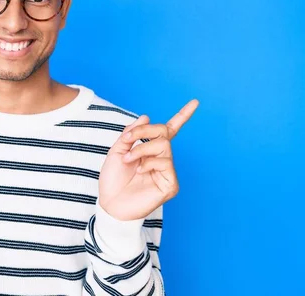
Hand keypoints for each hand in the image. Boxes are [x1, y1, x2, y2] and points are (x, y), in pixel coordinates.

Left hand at [98, 100, 198, 220]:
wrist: (109, 202)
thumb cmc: (113, 179)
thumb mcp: (117, 151)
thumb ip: (131, 134)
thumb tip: (147, 117)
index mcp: (150, 150)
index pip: (169, 130)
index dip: (183, 116)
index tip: (195, 102)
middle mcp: (162, 159)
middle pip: (164, 133)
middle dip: (144, 132)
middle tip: (128, 138)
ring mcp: (167, 172)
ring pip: (163, 146)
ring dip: (141, 149)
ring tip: (129, 160)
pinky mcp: (170, 185)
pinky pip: (165, 163)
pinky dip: (149, 163)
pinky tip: (139, 172)